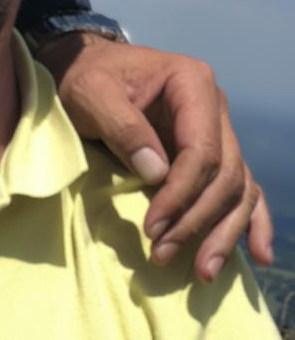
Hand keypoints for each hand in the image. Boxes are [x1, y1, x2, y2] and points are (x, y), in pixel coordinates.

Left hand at [37, 32, 273, 281]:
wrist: (83, 68)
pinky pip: (242, 189)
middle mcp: (215, 107)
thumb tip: (157, 174)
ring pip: (238, 189)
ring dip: (223, 232)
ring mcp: (218, 131)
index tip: (152, 228)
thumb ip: (122, 127)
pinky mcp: (212, 153)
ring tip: (203, 271)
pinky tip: (257, 254)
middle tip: (163, 253)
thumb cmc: (84, 78)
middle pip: (225, 175)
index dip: (181, 195)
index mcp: (192, 82)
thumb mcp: (91, 93)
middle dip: (197, 220)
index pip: (202, 151)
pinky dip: (251, 222)